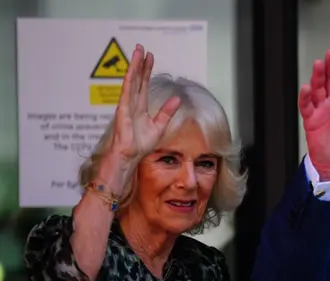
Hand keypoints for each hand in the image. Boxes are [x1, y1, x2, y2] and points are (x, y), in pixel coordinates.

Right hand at [110, 44, 180, 163]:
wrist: (130, 154)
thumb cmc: (140, 144)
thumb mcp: (159, 126)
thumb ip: (167, 112)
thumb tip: (177, 99)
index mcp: (140, 106)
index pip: (143, 83)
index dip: (147, 70)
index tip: (150, 57)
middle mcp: (133, 103)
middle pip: (137, 78)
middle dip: (139, 63)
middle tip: (142, 47)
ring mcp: (127, 104)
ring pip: (131, 81)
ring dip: (134, 66)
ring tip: (137, 52)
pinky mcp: (123, 109)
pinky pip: (127, 92)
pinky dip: (129, 80)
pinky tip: (131, 71)